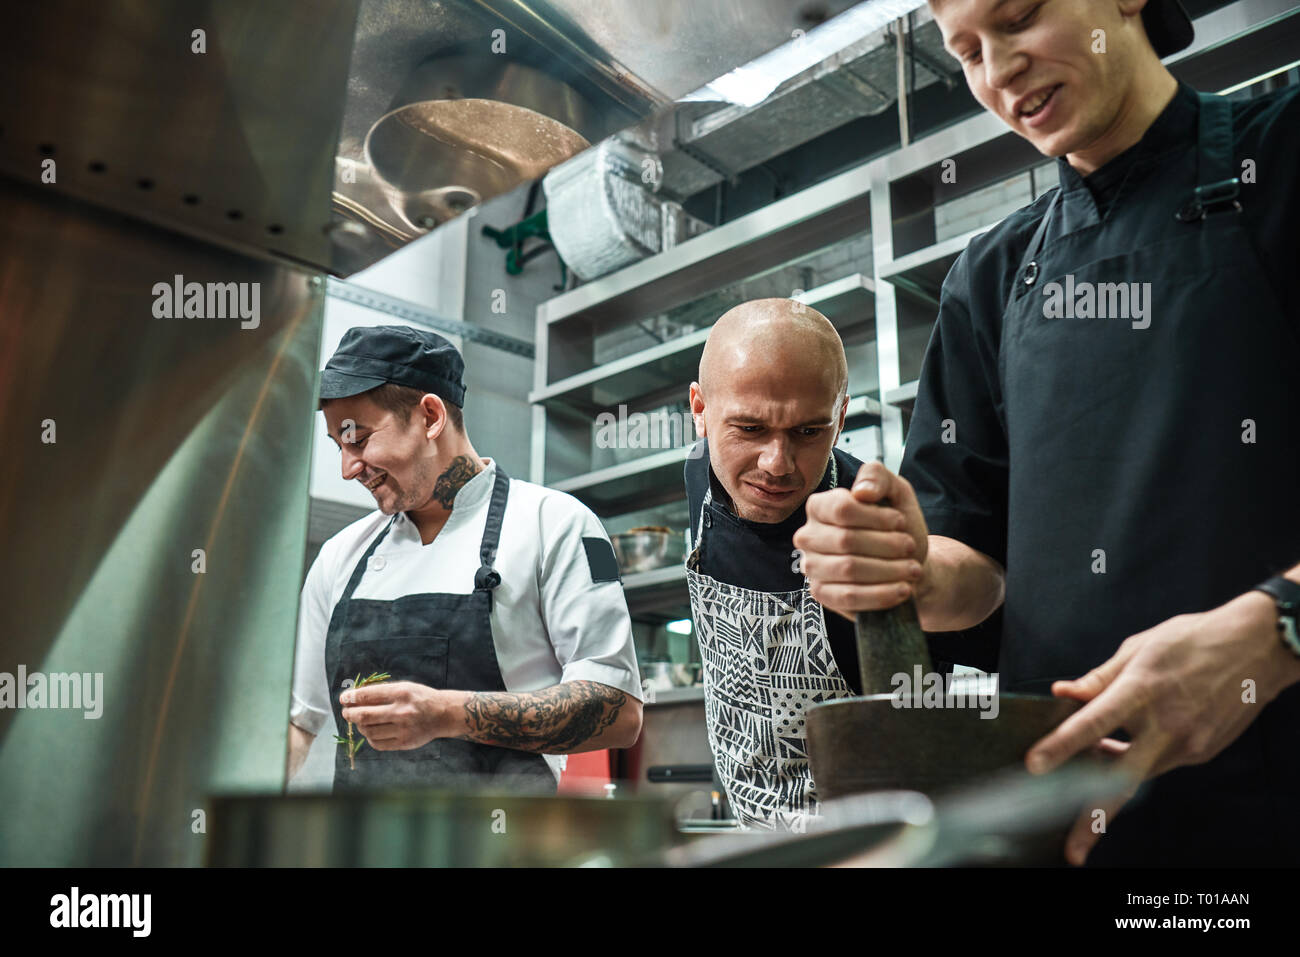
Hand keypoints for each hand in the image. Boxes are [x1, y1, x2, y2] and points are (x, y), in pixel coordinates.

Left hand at [340, 681, 453, 750]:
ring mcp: (403, 729)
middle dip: (350, 714)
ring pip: (368, 731)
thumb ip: (381, 692)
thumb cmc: (420, 698)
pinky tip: (371, 732)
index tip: (344, 699)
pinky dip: (370, 738)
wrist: (443, 714)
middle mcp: (402, 711)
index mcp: (401, 693)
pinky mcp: (404, 743)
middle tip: (346, 712)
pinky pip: (377, 743)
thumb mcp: (404, 687)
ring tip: (360, 721)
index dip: (351, 697)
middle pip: (364, 716)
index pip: (367, 695)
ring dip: (359, 726)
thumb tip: (354, 697)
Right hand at [793, 462, 929, 619]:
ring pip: (849, 570)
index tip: (900, 521)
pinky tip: (902, 589)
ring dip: (889, 570)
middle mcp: (808, 536)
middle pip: (846, 540)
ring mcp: (811, 567)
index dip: (876, 517)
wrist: (905, 562)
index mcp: (820, 506)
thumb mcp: (895, 491)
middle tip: (910, 547)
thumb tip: (862, 492)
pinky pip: (849, 597)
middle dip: (887, 545)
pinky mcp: (821, 594)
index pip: (842, 509)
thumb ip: (877, 477)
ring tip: (912, 569)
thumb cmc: (896, 526)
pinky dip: (881, 594)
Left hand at [1024, 590, 1299, 864]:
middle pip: (1122, 780)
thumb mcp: (1140, 647)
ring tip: (1087, 760)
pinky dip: (1137, 758)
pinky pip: (1157, 763)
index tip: (1035, 765)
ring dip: (1109, 775)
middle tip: (1071, 851)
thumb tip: (1063, 693)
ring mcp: (1188, 744)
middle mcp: (1167, 723)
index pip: (1095, 723)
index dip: (1063, 745)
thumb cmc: (1193, 640)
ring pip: (1138, 772)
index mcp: (1143, 688)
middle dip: (1094, 819)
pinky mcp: (1200, 754)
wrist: (1258, 648)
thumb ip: (1099, 677)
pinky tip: (1128, 741)